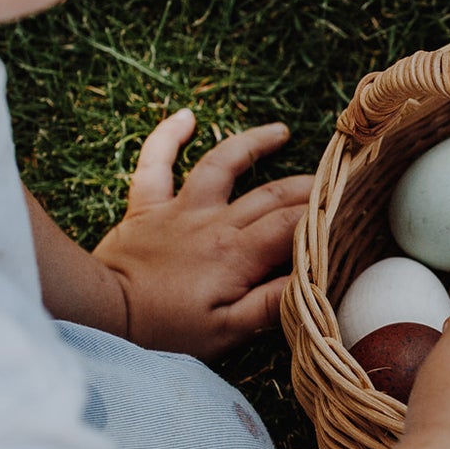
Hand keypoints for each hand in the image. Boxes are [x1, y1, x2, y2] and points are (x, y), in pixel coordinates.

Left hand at [93, 112, 312, 359]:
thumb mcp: (226, 333)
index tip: (349, 206)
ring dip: (252, 144)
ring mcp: (179, 209)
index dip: (324, 213)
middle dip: (308, 183)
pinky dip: (169, 135)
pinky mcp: (145, 207)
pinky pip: (155, 162)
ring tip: (280, 132)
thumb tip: (309, 279)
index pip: (294, 224)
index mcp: (237, 254)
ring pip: (221, 163)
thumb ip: (269, 304)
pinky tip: (187, 116)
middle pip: (271, 193)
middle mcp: (213, 223)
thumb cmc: (163, 331)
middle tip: (334, 177)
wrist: (100, 313)